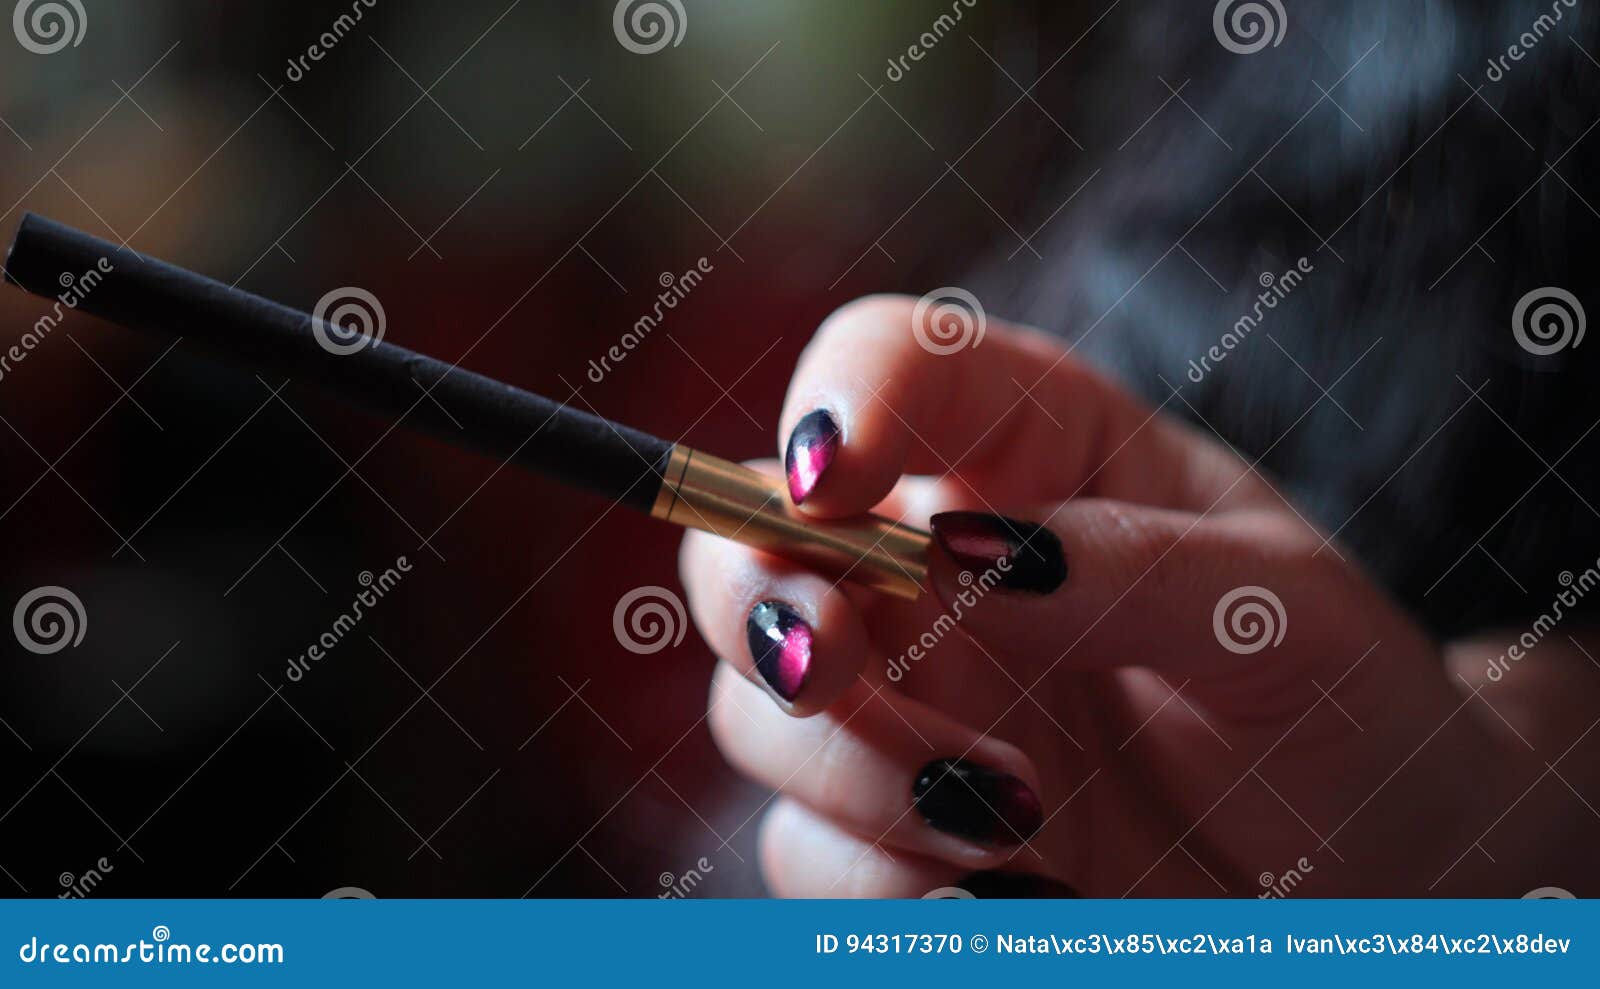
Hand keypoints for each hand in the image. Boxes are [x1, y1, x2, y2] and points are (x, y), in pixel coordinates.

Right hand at [679, 295, 1567, 896]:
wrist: (1370, 879)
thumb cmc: (1342, 702)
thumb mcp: (1287, 616)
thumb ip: (1135, 571)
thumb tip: (964, 559)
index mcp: (1034, 453)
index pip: (891, 366)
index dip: (836, 401)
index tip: (834, 485)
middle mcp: (936, 569)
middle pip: (754, 540)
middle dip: (769, 602)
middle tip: (840, 661)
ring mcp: (910, 703)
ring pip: (760, 713)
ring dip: (851, 767)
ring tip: (1017, 815)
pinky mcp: (899, 832)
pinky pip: (812, 855)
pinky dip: (883, 888)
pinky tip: (1020, 890)